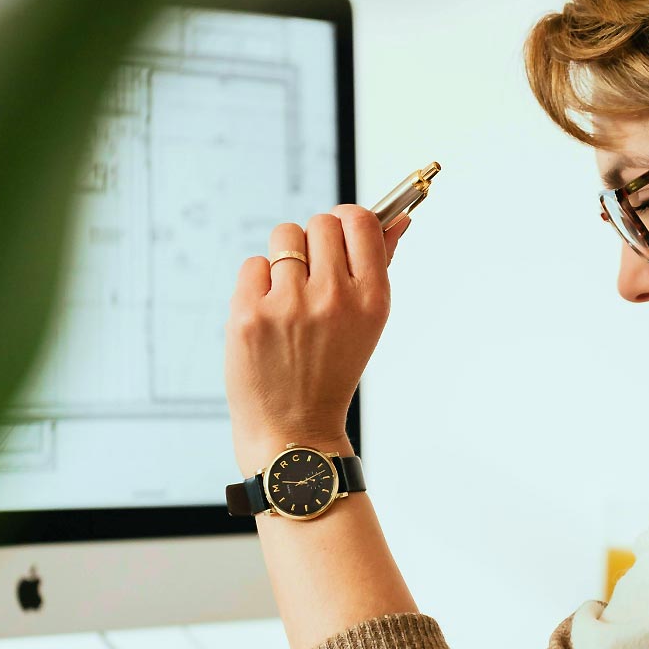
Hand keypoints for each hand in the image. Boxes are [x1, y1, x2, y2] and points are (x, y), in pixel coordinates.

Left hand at [225, 206, 410, 475]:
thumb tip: (398, 219)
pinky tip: (268, 314)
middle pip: (320, 222)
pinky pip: (253, 264)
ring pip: (284, 237)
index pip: (361, 221)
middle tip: (312, 275)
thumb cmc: (331, 373)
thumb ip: (380, 265)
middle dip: (315, 240)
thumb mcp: (368, 323)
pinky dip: (258, 283)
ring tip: (289, 297)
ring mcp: (289, 305)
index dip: (348, 219)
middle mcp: (334, 298)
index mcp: (371, 300)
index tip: (340, 232)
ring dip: (285, 258)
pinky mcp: (249, 313)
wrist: (293, 430)